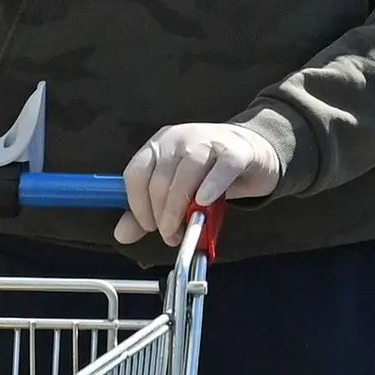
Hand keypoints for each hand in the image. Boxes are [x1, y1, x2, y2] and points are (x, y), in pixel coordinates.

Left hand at [117, 122, 282, 246]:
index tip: (148, 227)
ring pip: (186, 175)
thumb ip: (147, 210)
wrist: (253, 150)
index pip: (136, 172)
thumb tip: (122, 235)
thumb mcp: (175, 189)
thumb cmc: (209, 172)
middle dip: (162, 215)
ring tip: (186, 229)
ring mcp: (208, 142)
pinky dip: (210, 188)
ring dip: (181, 209)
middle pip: (160, 179)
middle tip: (171, 235)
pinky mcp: (235, 152)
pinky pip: (219, 170)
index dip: (137, 205)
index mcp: (159, 145)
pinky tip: (205, 203)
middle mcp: (179, 139)